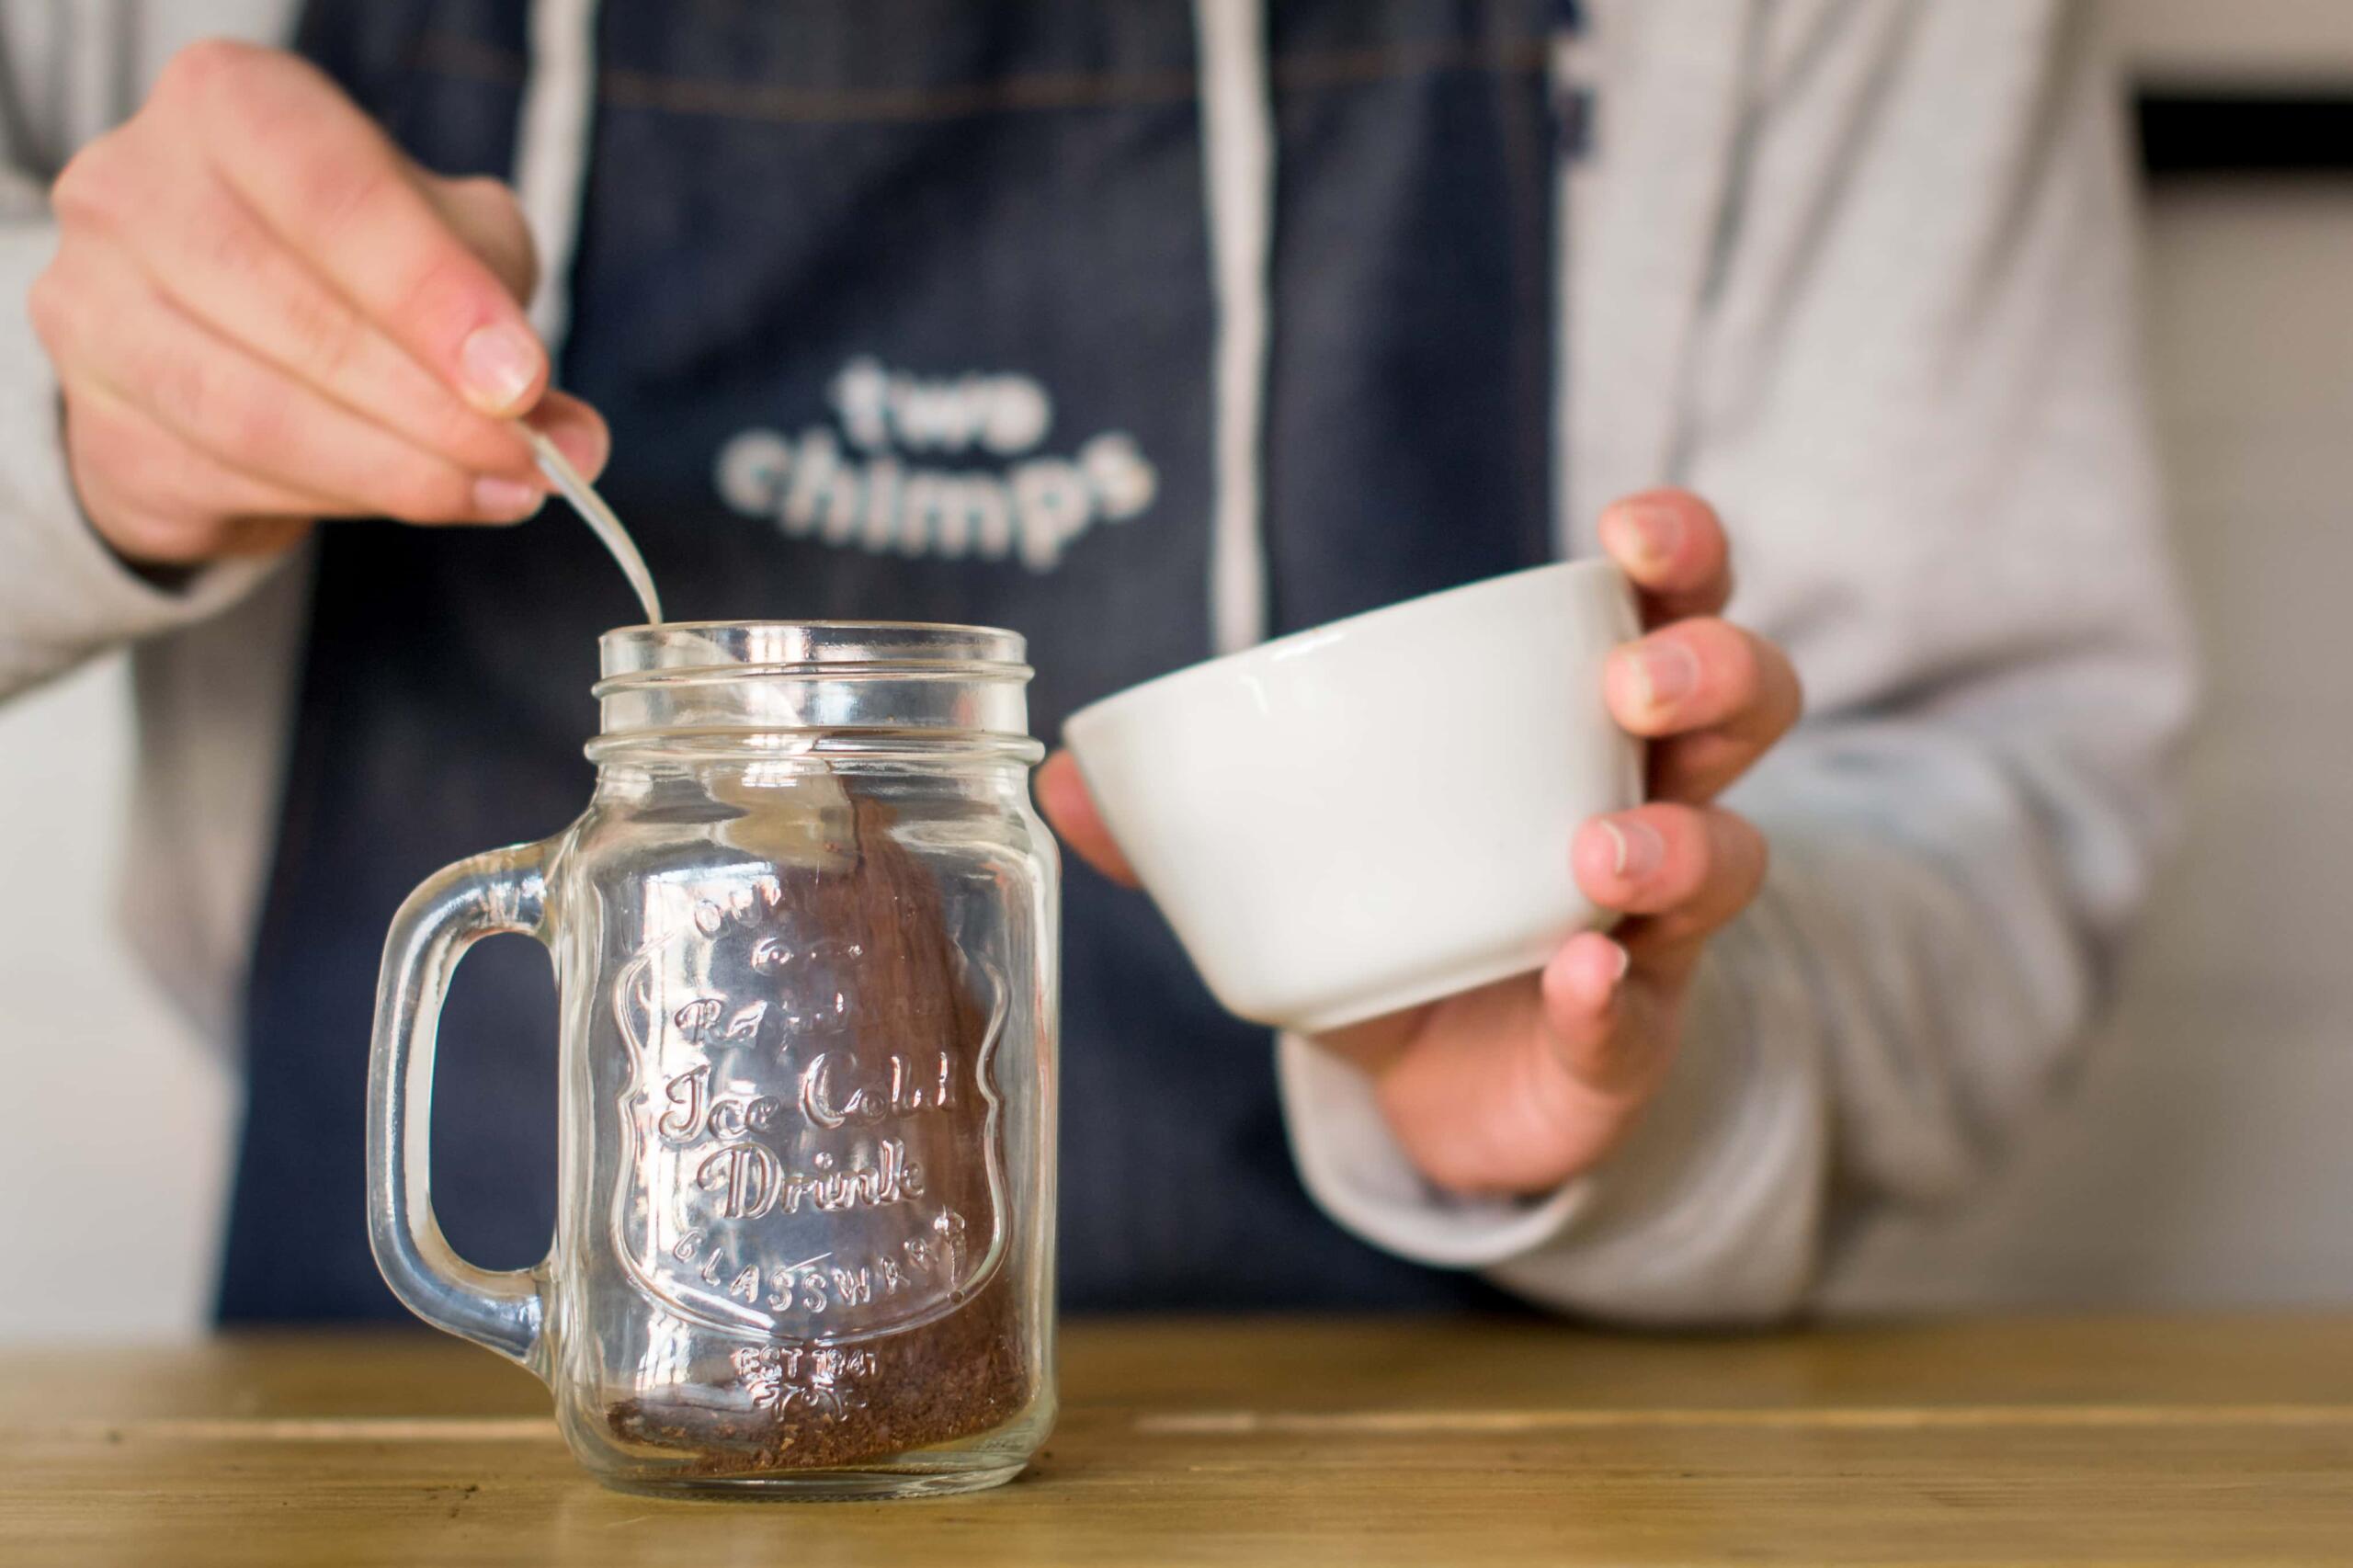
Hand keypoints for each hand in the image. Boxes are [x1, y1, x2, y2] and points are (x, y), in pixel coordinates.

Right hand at [28, 40, 608, 566]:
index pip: (333, 192)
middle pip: (298, 316)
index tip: (520, 380)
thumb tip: (575, 440)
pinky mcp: (98, 423)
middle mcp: (133, 189)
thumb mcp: (446, 248)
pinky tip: (424, 501)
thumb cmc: (347, 266)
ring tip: (500, 491)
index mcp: (230, 104)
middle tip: (532, 460)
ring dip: (400, 470)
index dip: (430, 292)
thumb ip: (508, 321)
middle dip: (436, 407)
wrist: (218, 337)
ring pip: (258, 415)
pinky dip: (346, 501)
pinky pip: (232, 480)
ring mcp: (93, 308)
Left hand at [1037, 489, 1800, 1195]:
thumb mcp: (1307, 855)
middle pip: (1747, 701)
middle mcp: (1652, 801)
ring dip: (1677, 839)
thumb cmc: (1398, 925)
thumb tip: (1058, 776)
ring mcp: (1655, 926)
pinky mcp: (1631, 1036)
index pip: (1667, 605)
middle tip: (1630, 688)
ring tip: (1596, 851)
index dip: (1674, 551)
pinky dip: (1608, 993)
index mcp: (1576, 720)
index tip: (1627, 531)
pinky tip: (1574, 976)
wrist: (1438, 1097)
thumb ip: (1195, 817)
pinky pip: (1644, 1010)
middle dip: (1709, 671)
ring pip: (1736, 852)